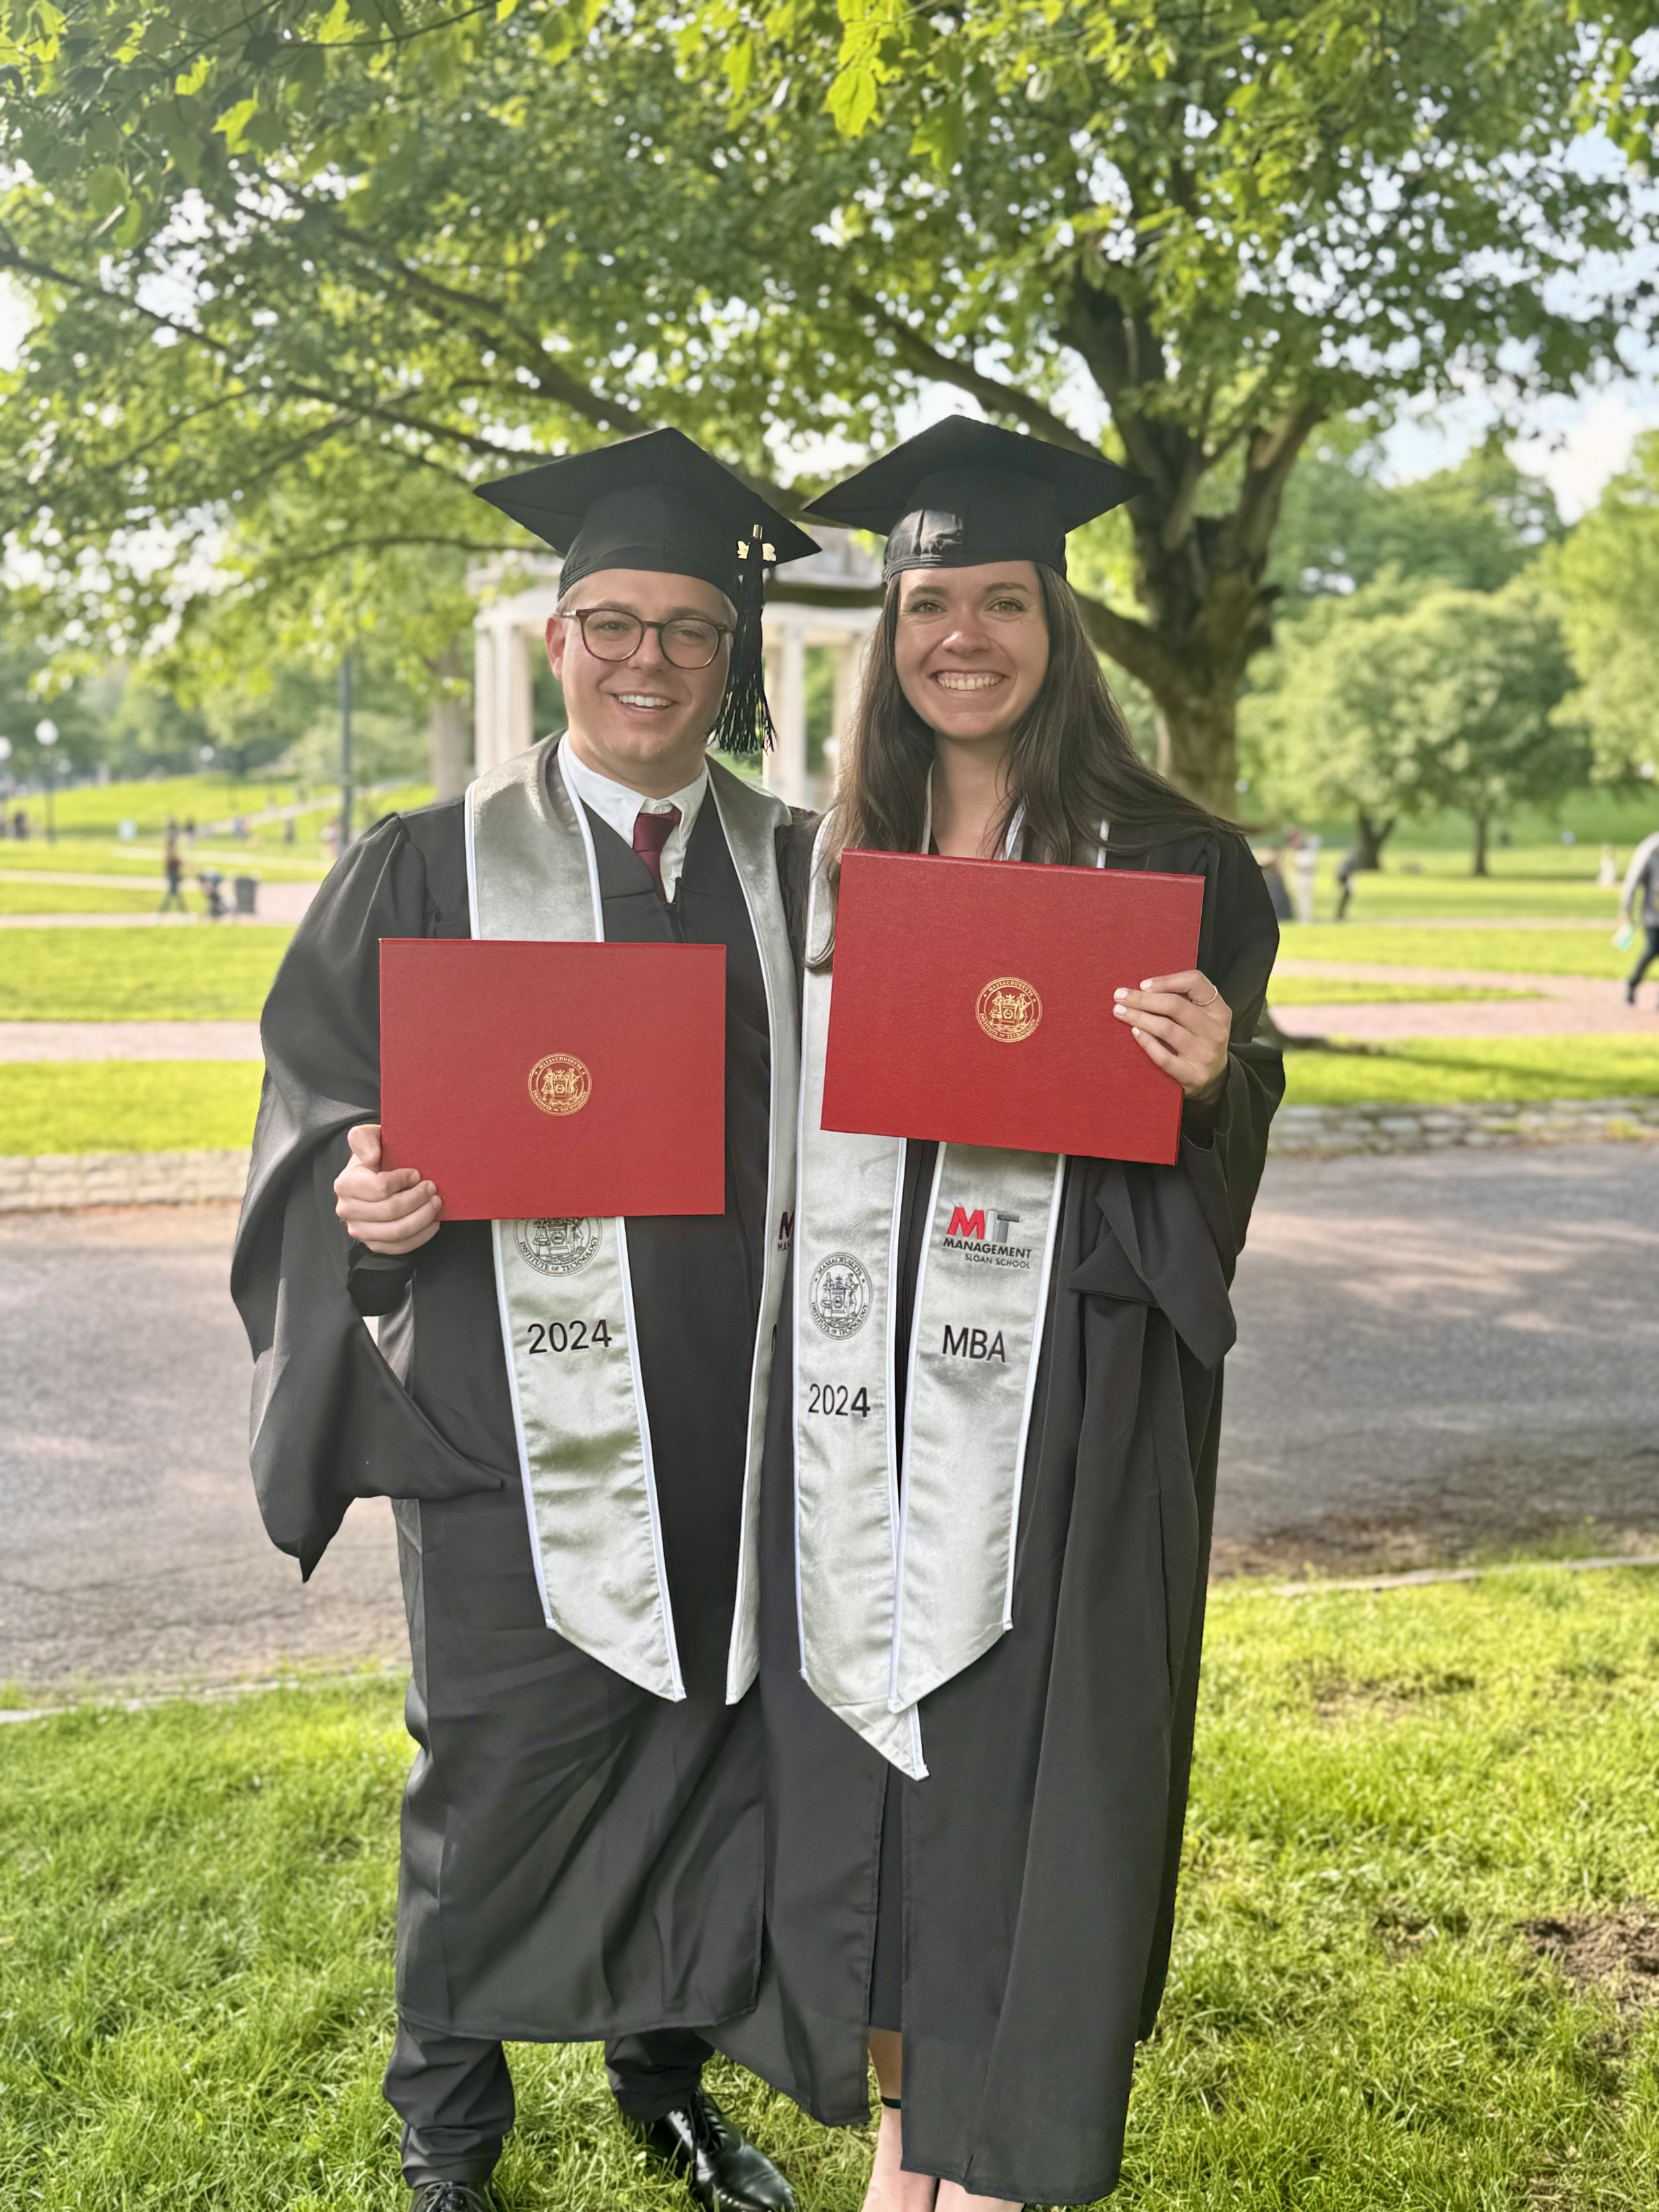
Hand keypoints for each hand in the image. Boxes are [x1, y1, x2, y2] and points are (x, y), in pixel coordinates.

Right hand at [333, 1123, 442, 1255]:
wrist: (378, 1174)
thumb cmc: (378, 1155)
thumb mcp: (369, 1137)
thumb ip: (364, 1139)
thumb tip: (372, 1158)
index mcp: (345, 1184)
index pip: (380, 1188)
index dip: (404, 1180)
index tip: (416, 1173)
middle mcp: (347, 1209)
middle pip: (390, 1211)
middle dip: (418, 1199)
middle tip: (432, 1188)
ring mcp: (360, 1229)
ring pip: (397, 1232)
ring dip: (423, 1217)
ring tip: (435, 1203)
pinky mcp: (374, 1244)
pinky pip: (399, 1248)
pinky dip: (421, 1236)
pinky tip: (432, 1222)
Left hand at [1113, 970, 1230, 1100]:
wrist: (1214, 1080)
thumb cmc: (1199, 1041)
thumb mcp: (1202, 1018)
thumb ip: (1182, 1001)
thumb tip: (1143, 988)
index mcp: (1218, 1010)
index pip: (1196, 982)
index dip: (1167, 980)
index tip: (1143, 984)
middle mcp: (1215, 1031)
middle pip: (1176, 1006)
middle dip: (1143, 999)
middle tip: (1120, 995)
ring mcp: (1205, 1054)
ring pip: (1167, 1029)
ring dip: (1139, 1018)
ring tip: (1120, 1011)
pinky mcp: (1193, 1075)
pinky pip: (1164, 1057)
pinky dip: (1147, 1042)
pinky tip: (1134, 1032)